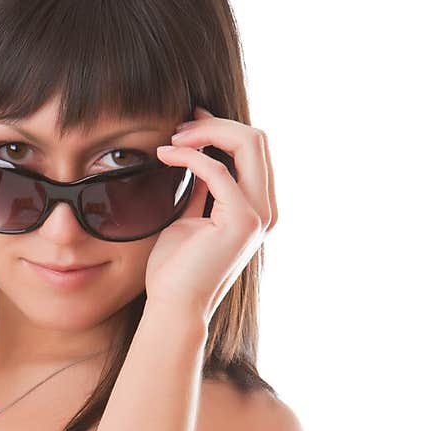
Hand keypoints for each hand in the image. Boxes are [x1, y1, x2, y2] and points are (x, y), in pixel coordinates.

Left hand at [145, 105, 276, 319]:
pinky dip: (189, 156)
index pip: (253, 149)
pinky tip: (164, 155)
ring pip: (248, 142)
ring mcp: (258, 215)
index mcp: (258, 207)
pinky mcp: (241, 220)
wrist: (173, 306)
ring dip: (206, 132)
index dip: (221, 127)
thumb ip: (204, 187)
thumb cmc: (176, 269)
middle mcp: (266, 209)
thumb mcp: (192, 216)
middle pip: (256, 138)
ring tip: (171, 138)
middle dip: (215, 124)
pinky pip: (218, 169)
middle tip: (177, 128)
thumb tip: (201, 154)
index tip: (187, 124)